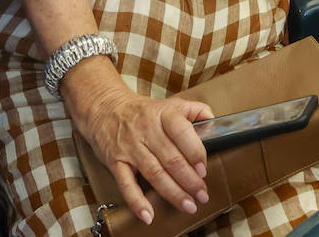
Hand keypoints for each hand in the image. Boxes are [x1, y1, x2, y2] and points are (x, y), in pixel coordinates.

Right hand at [75, 86, 213, 224]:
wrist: (104, 108)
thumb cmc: (141, 111)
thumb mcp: (169, 104)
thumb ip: (195, 110)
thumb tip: (214, 123)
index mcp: (163, 114)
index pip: (182, 132)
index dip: (195, 152)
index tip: (203, 169)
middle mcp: (147, 130)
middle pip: (171, 159)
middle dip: (190, 180)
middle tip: (202, 195)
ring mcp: (130, 147)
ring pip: (154, 173)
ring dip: (173, 193)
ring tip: (188, 205)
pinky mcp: (116, 162)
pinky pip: (126, 184)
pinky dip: (137, 201)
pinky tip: (148, 214)